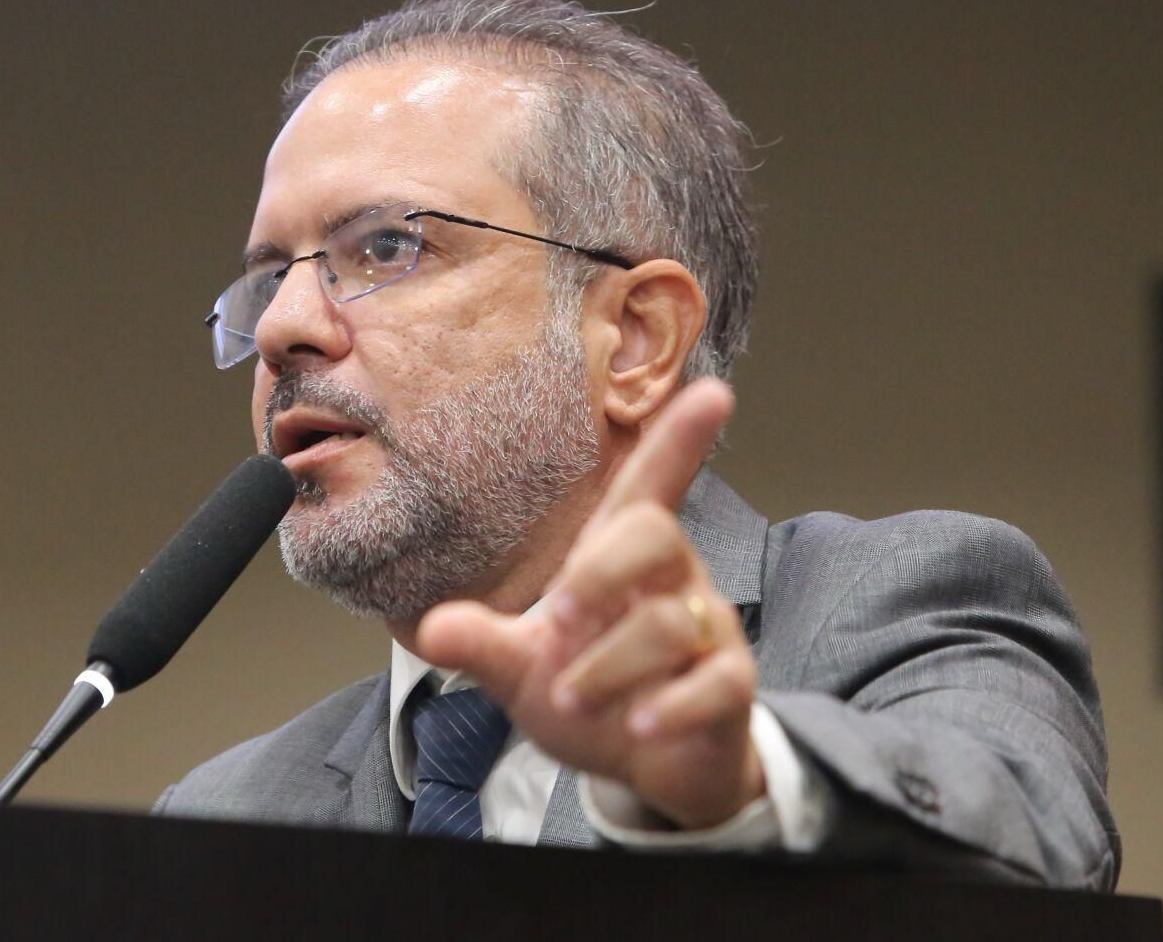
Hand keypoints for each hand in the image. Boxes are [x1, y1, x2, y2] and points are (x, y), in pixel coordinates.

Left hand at [415, 378, 763, 829]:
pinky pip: (716, 682)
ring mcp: (706, 632)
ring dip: (608, 667)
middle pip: (655, 534)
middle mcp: (671, 582)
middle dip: (600, 573)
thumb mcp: (523, 670)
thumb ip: (482, 645)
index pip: (650, 487)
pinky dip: (674, 707)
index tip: (712, 391)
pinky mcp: (729, 688)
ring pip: (669, 624)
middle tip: (557, 620)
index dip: (678, 441)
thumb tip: (433, 629)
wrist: (647, 771)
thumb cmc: (590, 695)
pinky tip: (641, 726)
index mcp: (620, 560)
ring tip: (574, 702)